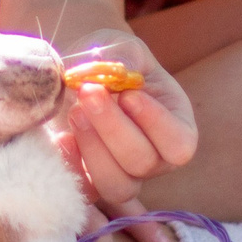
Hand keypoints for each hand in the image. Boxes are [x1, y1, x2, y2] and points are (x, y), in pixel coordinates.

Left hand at [61, 32, 195, 241]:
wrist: (75, 76)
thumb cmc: (107, 61)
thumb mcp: (121, 48)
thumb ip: (124, 57)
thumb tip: (118, 77)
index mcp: (175, 126)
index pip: (180, 145)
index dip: (155, 124)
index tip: (128, 94)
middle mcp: (154, 159)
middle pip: (143, 164)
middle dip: (113, 128)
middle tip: (88, 92)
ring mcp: (123, 175)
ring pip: (117, 187)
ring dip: (93, 148)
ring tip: (74, 111)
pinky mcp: (90, 184)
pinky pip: (84, 193)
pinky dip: (71, 166)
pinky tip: (61, 136)